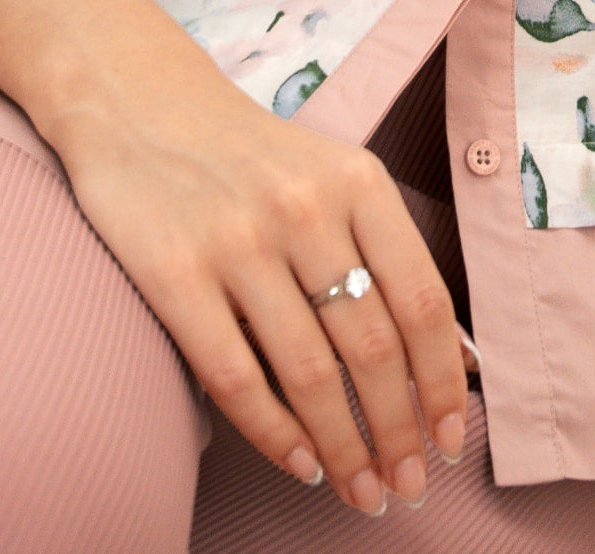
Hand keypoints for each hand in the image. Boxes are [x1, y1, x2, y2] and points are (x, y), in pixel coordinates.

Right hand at [48, 44, 473, 517]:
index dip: (444, 380)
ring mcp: (238, 241)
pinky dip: (276, 435)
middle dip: (399, 433)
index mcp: (357, 181)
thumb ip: (386, 254)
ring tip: (362, 493)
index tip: (453, 437)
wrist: (138, 100)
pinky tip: (301, 465)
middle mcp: (306, 208)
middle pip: (373, 347)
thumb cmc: (251, 156)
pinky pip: (236, 376)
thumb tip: (456, 355)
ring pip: (311, 374)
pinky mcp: (174, 273)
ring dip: (345, 450)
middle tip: (408, 488)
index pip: (421, 299)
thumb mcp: (333, 177)